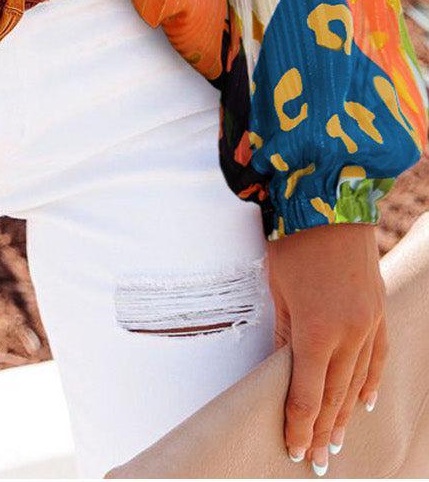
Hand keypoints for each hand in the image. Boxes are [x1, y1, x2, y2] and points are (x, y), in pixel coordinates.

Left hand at [267, 222, 384, 474]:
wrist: (331, 201)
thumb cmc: (293, 242)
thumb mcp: (278, 290)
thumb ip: (284, 335)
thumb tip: (282, 371)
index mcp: (316, 332)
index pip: (307, 395)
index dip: (299, 427)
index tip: (293, 450)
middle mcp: (348, 334)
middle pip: (335, 396)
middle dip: (322, 430)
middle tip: (313, 460)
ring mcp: (369, 323)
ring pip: (358, 382)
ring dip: (346, 415)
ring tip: (335, 443)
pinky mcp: (379, 311)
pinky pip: (378, 357)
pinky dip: (371, 383)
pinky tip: (364, 404)